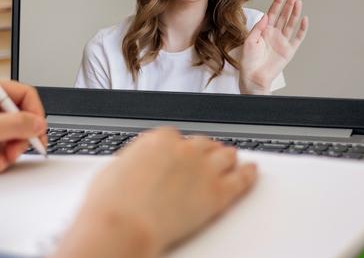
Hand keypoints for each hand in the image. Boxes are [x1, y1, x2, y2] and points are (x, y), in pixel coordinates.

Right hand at [56, 128, 256, 257]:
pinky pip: (241, 179)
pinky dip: (249, 174)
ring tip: (233, 161)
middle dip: (206, 151)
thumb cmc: (111, 205)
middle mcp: (183, 148)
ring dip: (228, 158)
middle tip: (209, 156)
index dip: (180, 148)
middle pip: (204, 144)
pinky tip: (252, 172)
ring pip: (225, 157)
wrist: (122, 225)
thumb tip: (132, 169)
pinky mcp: (217, 192)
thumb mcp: (112, 172)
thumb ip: (131, 164)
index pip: (176, 137)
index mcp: (157, 139)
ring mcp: (203, 169)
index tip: (180, 154)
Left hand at [240, 0, 308, 93]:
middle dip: (289, 3)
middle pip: (284, 15)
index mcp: (264, 30)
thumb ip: (258, 27)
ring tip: (299, 1)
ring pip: (291, 23)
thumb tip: (266, 15)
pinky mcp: (289, 50)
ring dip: (295, 12)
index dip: (278, 1)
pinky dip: (302, 29)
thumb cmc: (248, 60)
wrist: (253, 76)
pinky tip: (305, 19)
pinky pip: (298, 38)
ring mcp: (282, 41)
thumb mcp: (249, 40)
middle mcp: (274, 33)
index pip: (273, 12)